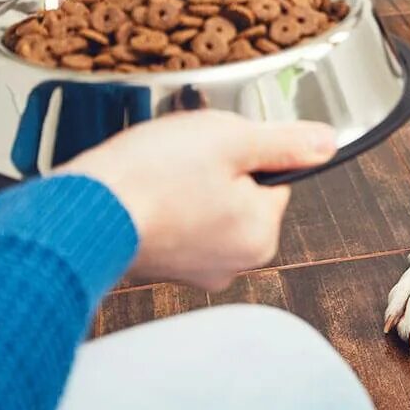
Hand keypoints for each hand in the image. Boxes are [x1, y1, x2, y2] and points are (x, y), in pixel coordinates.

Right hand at [58, 110, 335, 290]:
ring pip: (206, 207)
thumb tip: (327, 143)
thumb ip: (285, 143)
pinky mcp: (160, 266)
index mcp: (260, 235)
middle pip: (240, 194)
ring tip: (158, 173)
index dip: (243, 153)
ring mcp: (193, 269)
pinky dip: (162, 205)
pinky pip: (175, 223)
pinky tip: (143, 190)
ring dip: (186, 187)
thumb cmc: (152, 176)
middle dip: (214, 170)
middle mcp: (233, 263)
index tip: (213, 148)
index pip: (272, 179)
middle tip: (181, 157)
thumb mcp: (231, 139)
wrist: (82, 209)